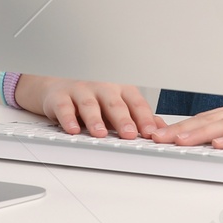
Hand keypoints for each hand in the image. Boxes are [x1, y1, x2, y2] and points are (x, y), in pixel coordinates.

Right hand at [14, 74, 161, 138]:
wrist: (59, 89)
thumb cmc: (94, 98)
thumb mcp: (119, 106)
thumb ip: (139, 117)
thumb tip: (162, 129)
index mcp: (120, 90)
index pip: (136, 104)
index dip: (144, 118)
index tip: (151, 133)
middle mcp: (102, 88)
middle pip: (114, 103)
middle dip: (123, 119)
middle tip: (129, 134)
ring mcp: (81, 91)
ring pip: (89, 105)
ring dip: (95, 119)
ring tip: (100, 133)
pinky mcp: (60, 97)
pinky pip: (65, 107)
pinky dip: (68, 118)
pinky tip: (73, 129)